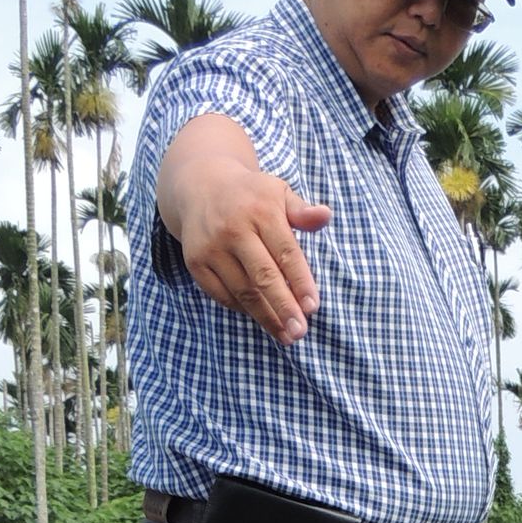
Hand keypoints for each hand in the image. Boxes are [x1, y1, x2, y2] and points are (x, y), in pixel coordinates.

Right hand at [174, 156, 329, 344]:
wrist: (201, 187)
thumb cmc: (251, 196)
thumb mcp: (278, 193)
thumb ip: (301, 211)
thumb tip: (325, 216)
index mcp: (260, 210)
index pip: (285, 252)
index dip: (300, 282)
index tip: (313, 307)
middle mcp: (233, 229)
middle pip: (263, 276)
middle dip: (283, 307)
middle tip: (300, 332)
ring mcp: (211, 247)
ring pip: (243, 291)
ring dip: (266, 317)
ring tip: (286, 335)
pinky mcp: (196, 262)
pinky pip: (223, 295)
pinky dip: (243, 309)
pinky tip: (261, 317)